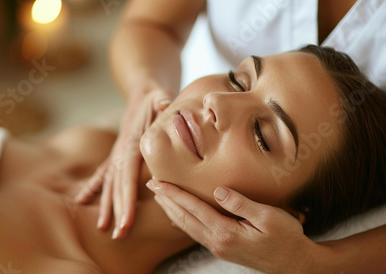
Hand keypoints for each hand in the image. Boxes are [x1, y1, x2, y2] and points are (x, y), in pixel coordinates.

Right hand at [74, 86, 173, 238]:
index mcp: (131, 143)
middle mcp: (120, 151)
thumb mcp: (162, 97)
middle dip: (116, 210)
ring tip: (101, 228)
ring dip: (104, 205)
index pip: (128, 176)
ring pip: (108, 183)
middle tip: (118, 235)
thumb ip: (163, 102)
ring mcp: (117, 153)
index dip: (127, 199)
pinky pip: (103, 173)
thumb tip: (165, 104)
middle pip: (117, 185)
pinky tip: (81, 201)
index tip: (126, 220)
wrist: (143, 92)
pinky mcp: (118, 154)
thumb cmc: (157, 97)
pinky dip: (93, 188)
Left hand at [146, 179, 331, 273]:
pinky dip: (183, 222)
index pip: (193, 208)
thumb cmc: (286, 238)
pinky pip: (195, 233)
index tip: (158, 182)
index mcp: (226, 232)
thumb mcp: (269, 217)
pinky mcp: (222, 248)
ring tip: (160, 197)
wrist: (294, 264)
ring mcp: (218, 247)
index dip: (174, 193)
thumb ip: (242, 203)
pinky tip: (179, 216)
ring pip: (187, 226)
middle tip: (151, 185)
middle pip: (184, 217)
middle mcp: (217, 241)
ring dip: (172, 210)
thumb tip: (218, 190)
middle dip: (166, 200)